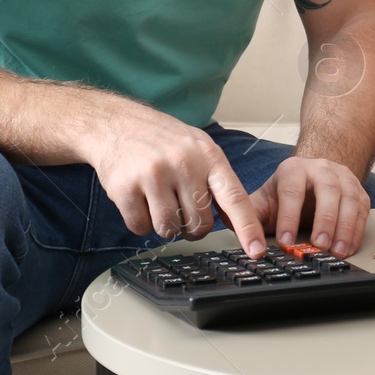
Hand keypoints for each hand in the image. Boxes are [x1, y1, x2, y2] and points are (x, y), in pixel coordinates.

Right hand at [88, 108, 267, 256]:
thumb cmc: (164, 140)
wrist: (117, 124)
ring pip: (169, 229)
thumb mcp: (199, 148)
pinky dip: (140, 222)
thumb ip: (218, 180)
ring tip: (159, 199)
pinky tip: (140, 199)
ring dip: (165, 224)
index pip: (235, 198)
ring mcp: (154, 175)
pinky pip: (140, 228)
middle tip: (182, 209)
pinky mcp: (126, 188)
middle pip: (200, 224)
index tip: (257, 250)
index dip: (248, 227)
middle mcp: (184, 164)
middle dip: (192, 226)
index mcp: (209, 156)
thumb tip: (238, 221)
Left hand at [249, 155, 369, 256]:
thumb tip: (231, 226)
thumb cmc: (285, 195)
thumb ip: (249, 215)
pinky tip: (349, 246)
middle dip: (325, 219)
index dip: (289, 217)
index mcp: (293, 170)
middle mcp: (320, 169)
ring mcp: (342, 177)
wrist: (312, 178)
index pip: (291, 190)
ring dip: (345, 226)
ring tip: (338, 252)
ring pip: (349, 197)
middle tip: (320, 246)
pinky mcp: (358, 190)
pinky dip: (357, 229)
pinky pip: (362, 208)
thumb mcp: (265, 201)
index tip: (286, 241)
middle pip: (327, 189)